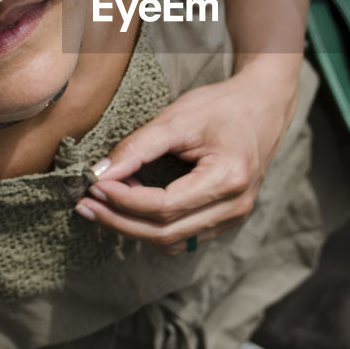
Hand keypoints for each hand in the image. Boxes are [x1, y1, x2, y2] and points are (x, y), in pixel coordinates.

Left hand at [73, 65, 297, 253]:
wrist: (263, 106)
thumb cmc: (222, 107)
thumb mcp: (178, 118)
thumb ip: (138, 147)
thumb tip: (100, 173)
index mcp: (228, 178)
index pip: (164, 206)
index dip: (124, 201)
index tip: (95, 185)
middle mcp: (236, 206)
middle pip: (166, 234)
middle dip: (120, 221)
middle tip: (86, 204)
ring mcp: (234, 217)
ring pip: (173, 242)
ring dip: (133, 228)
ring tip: (105, 202)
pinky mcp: (227, 219)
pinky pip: (183, 238)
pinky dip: (152, 226)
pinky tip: (131, 205)